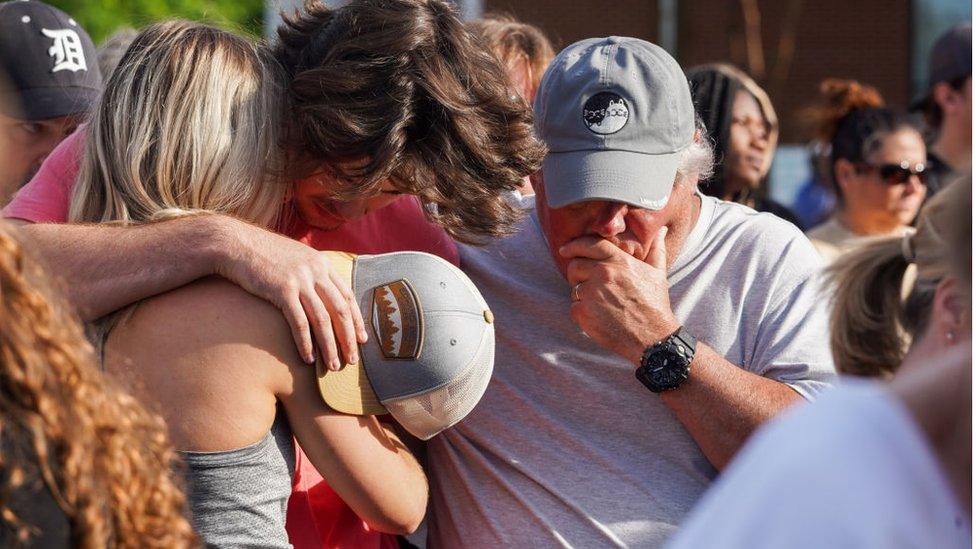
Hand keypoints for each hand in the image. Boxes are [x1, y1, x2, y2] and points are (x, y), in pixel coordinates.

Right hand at [213, 217, 367, 367]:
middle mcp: (316, 271)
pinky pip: (299, 323)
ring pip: (323, 320)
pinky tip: (308, 358)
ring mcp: (300, 280)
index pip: (347, 296)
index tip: (361, 339)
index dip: (356, 320)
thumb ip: (310, 272)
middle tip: (353, 360)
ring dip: (330, 346)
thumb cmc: (261, 253)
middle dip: (349, 338)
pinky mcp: (282, 290)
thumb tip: (319, 292)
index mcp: (322, 264)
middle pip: (340, 310)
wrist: (234, 243)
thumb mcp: (294, 258)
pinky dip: (306, 343)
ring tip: (334, 366)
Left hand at [560, 227, 679, 363]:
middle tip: (586, 282)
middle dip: (577, 272)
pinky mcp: (583, 312)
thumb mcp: (658, 274)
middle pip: (575, 265)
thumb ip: (655, 249)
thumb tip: (661, 230)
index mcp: (619, 261)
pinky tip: (598, 317)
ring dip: (581, 293)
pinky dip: (582, 312)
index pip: (589, 244)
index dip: (574, 245)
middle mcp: (603, 274)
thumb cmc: (655, 305)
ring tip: (599, 303)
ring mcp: (591, 293)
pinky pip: (573, 307)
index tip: (564, 249)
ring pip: (573, 287)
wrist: (652, 338)